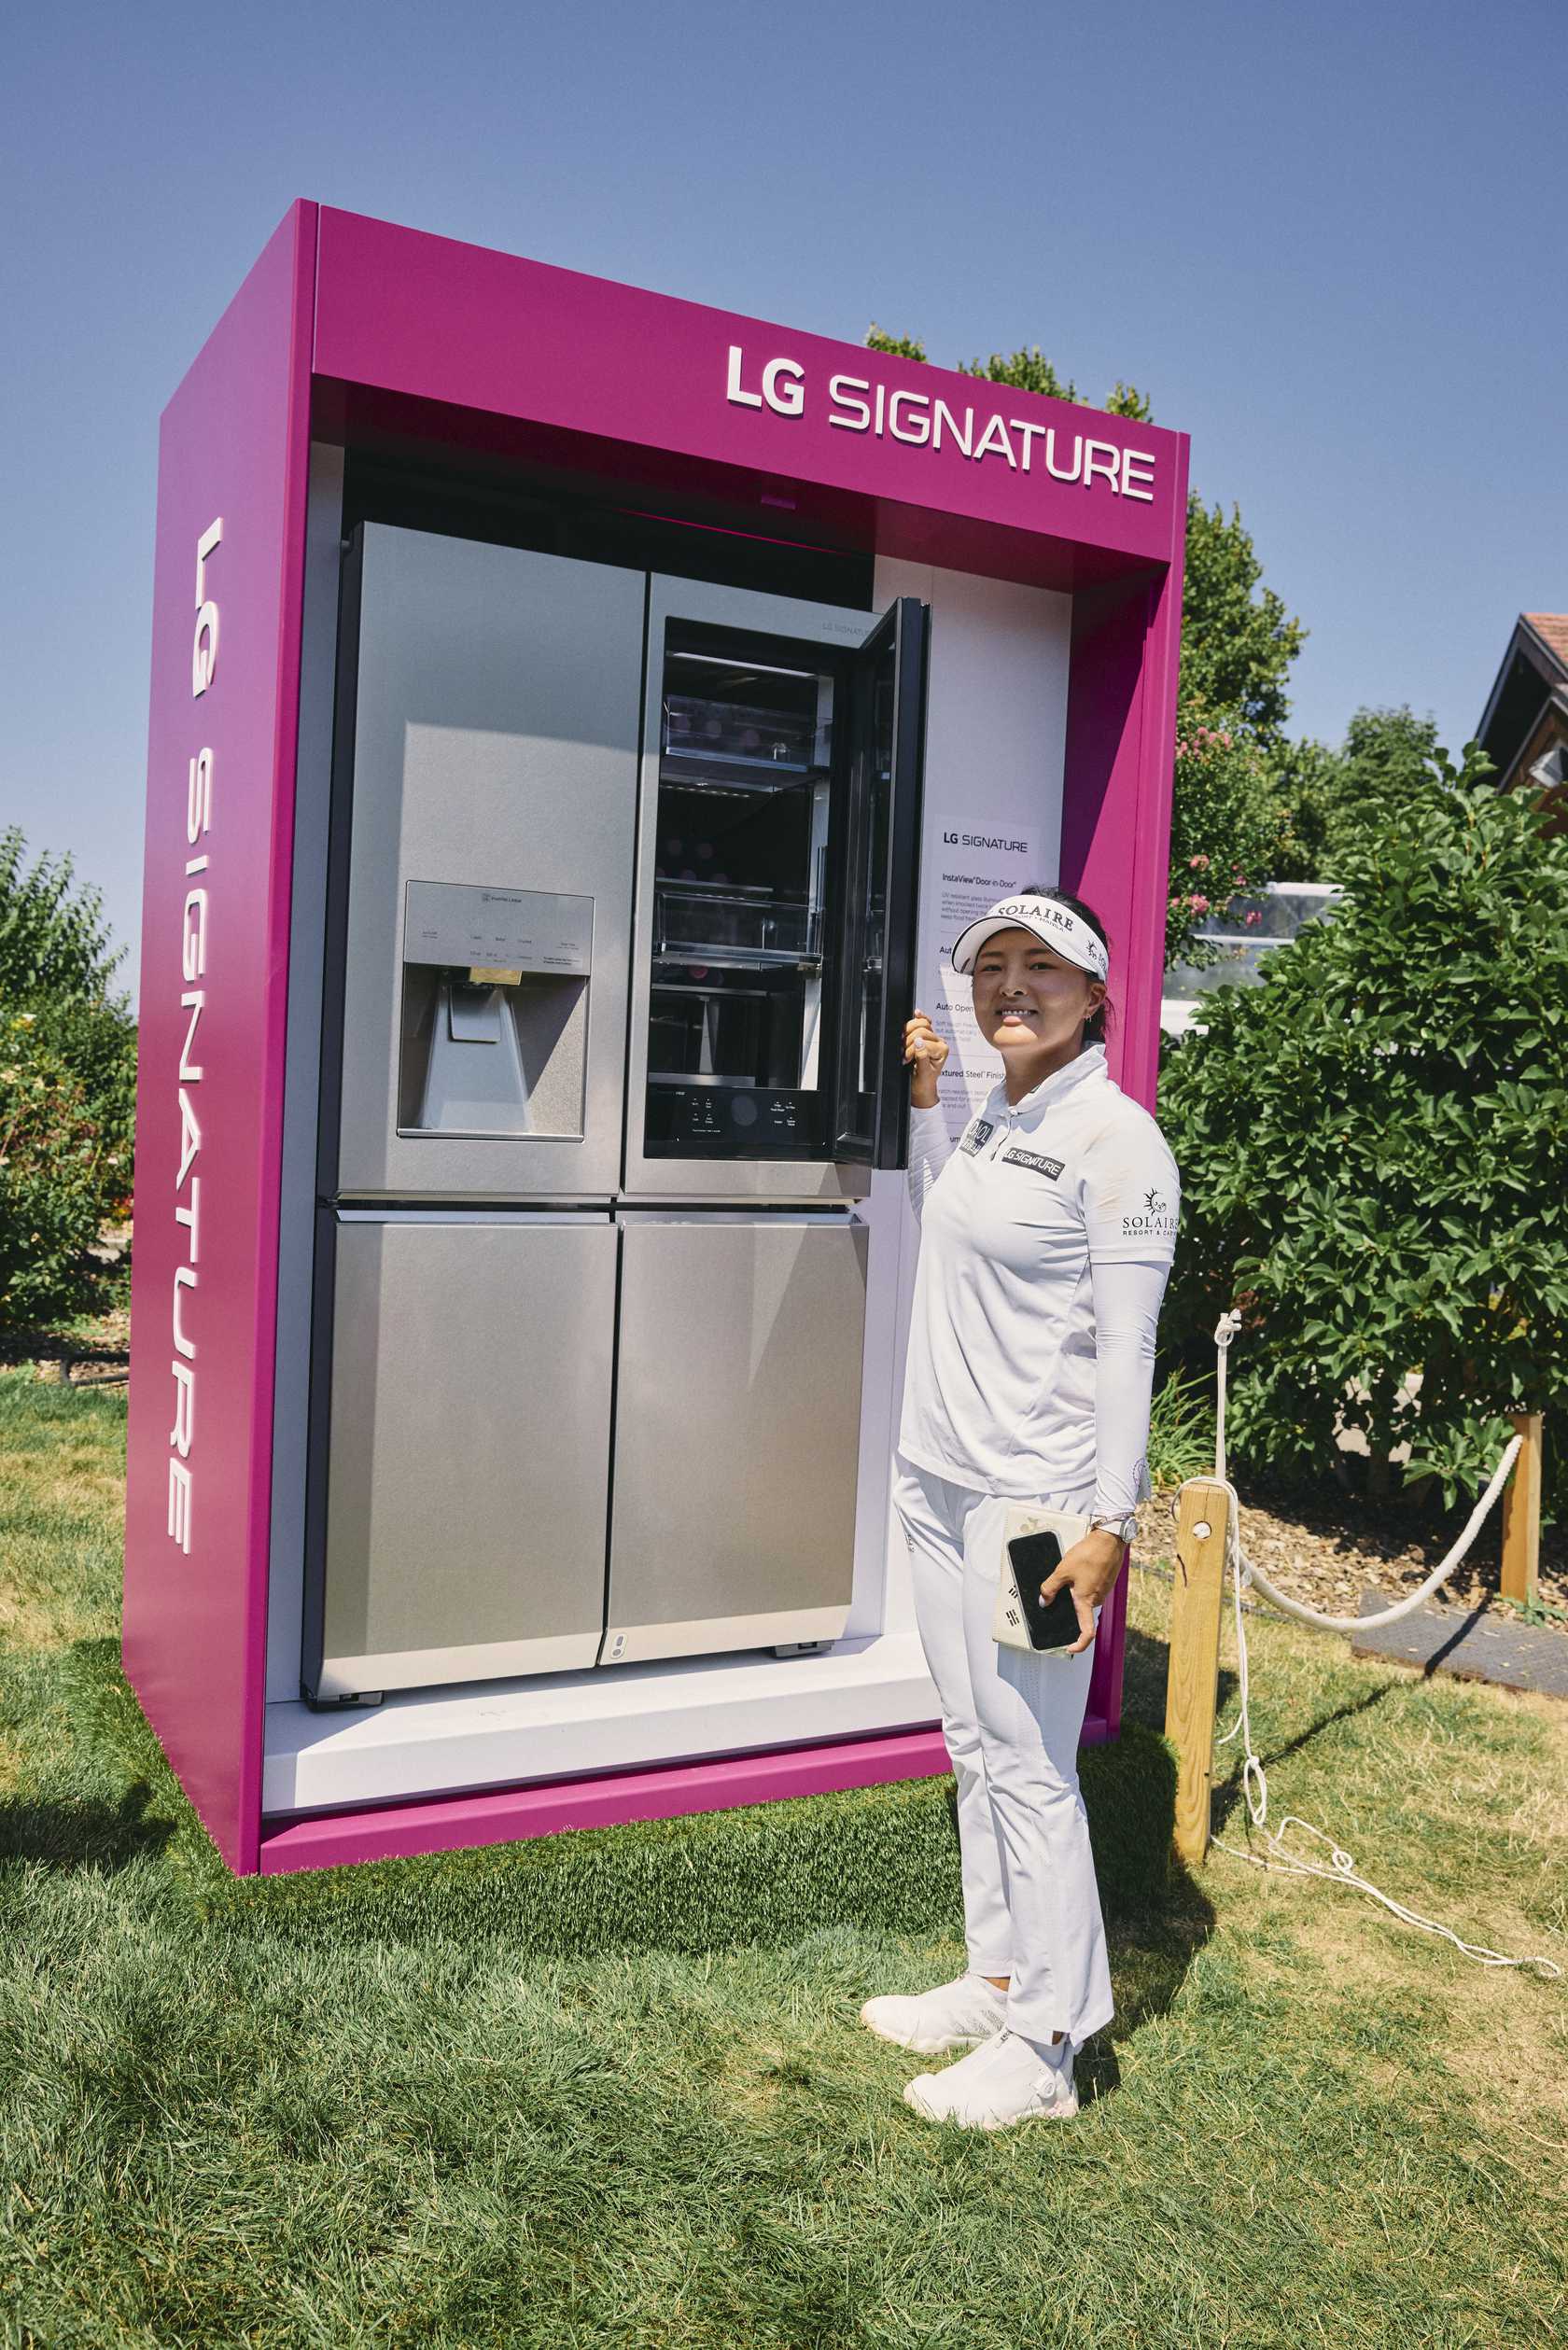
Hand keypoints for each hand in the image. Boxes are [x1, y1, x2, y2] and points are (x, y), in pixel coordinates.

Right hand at [903, 1010, 948, 1108]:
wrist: (921, 1088)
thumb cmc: (924, 1083)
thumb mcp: (923, 1073)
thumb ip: (922, 1057)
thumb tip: (918, 1042)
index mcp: (942, 1050)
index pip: (924, 1040)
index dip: (911, 1049)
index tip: (906, 1059)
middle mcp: (939, 1042)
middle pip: (922, 1029)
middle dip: (909, 1042)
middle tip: (905, 1054)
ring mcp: (932, 1038)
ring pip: (920, 1024)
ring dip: (908, 1034)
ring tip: (904, 1047)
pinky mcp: (925, 1036)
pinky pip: (923, 1021)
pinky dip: (918, 1017)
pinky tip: (916, 1013)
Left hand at [1037, 1529, 1125, 1656]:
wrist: (1109, 1540)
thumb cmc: (1090, 1554)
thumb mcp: (1062, 1570)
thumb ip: (1050, 1588)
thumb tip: (1044, 1601)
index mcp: (1086, 1601)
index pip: (1087, 1632)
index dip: (1079, 1644)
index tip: (1069, 1648)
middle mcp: (1097, 1599)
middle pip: (1082, 1613)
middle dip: (1070, 1608)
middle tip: (1058, 1596)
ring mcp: (1103, 1591)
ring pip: (1086, 1599)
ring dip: (1076, 1593)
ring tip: (1068, 1577)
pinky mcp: (1105, 1582)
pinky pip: (1091, 1590)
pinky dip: (1082, 1585)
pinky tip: (1077, 1571)